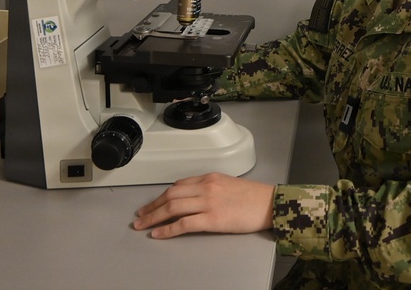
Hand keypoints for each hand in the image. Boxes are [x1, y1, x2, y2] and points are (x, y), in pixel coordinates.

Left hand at [132, 172, 274, 238]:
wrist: (270, 203)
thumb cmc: (253, 196)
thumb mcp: (228, 184)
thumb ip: (209, 187)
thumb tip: (192, 197)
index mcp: (209, 178)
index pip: (178, 185)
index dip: (161, 196)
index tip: (152, 204)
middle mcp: (206, 187)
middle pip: (170, 196)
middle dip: (152, 207)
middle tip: (140, 216)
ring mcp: (208, 202)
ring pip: (172, 207)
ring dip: (154, 217)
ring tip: (143, 225)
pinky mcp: (212, 219)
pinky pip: (183, 224)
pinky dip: (168, 229)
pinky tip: (158, 233)